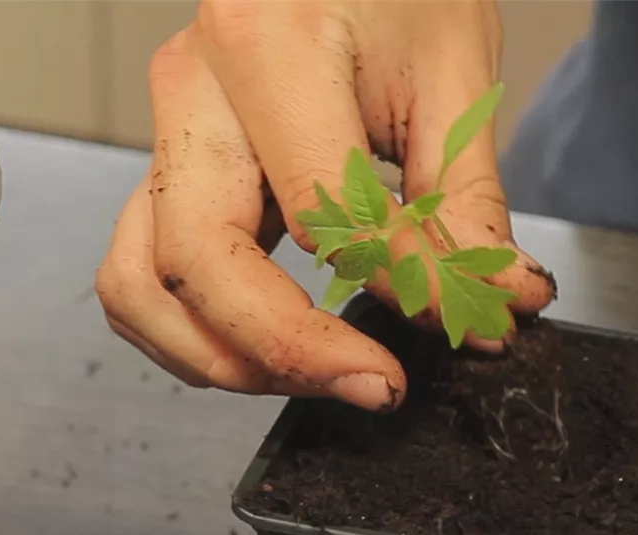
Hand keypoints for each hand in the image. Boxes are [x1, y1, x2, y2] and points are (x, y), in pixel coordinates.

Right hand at [94, 0, 553, 408]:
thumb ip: (469, 203)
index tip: (466, 323)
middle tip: (379, 385)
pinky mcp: (170, 162)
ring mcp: (168, 129)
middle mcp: (193, 91)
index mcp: (265, 47)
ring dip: (222, 357)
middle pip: (201, 264)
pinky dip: (192, 329)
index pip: (323, 212)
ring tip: (318, 376)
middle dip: (290, 352)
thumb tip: (497, 304)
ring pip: (141, 283)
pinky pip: (141, 271)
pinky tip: (267, 346)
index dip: (400, 286)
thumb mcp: (454, 73)